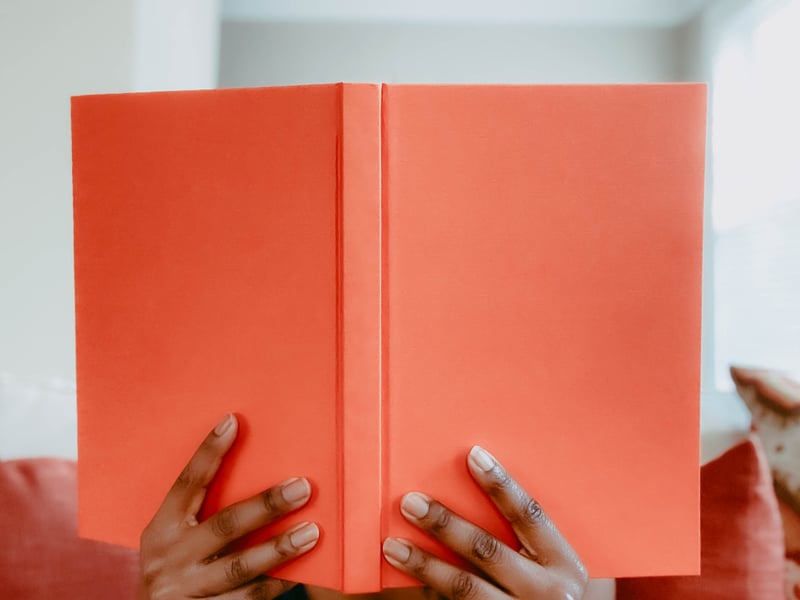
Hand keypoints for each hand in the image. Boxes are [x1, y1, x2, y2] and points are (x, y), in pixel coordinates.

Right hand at [139, 413, 318, 598]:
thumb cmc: (179, 569)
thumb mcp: (176, 540)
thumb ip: (203, 514)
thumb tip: (258, 470)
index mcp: (161, 530)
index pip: (187, 484)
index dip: (208, 453)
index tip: (233, 421)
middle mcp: (170, 560)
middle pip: (224, 525)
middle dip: (266, 505)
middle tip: (302, 487)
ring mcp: (188, 591)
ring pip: (239, 568)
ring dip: (279, 549)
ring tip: (311, 532)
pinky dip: (275, 585)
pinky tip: (301, 574)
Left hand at [382, 446, 587, 599]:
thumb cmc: (552, 592)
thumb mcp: (555, 567)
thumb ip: (527, 540)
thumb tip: (473, 490)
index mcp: (563, 564)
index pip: (529, 515)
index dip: (502, 485)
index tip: (474, 456)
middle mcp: (545, 592)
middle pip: (487, 550)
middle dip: (445, 525)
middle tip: (411, 503)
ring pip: (465, 587)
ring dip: (425, 564)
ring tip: (393, 546)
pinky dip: (429, 593)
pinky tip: (404, 583)